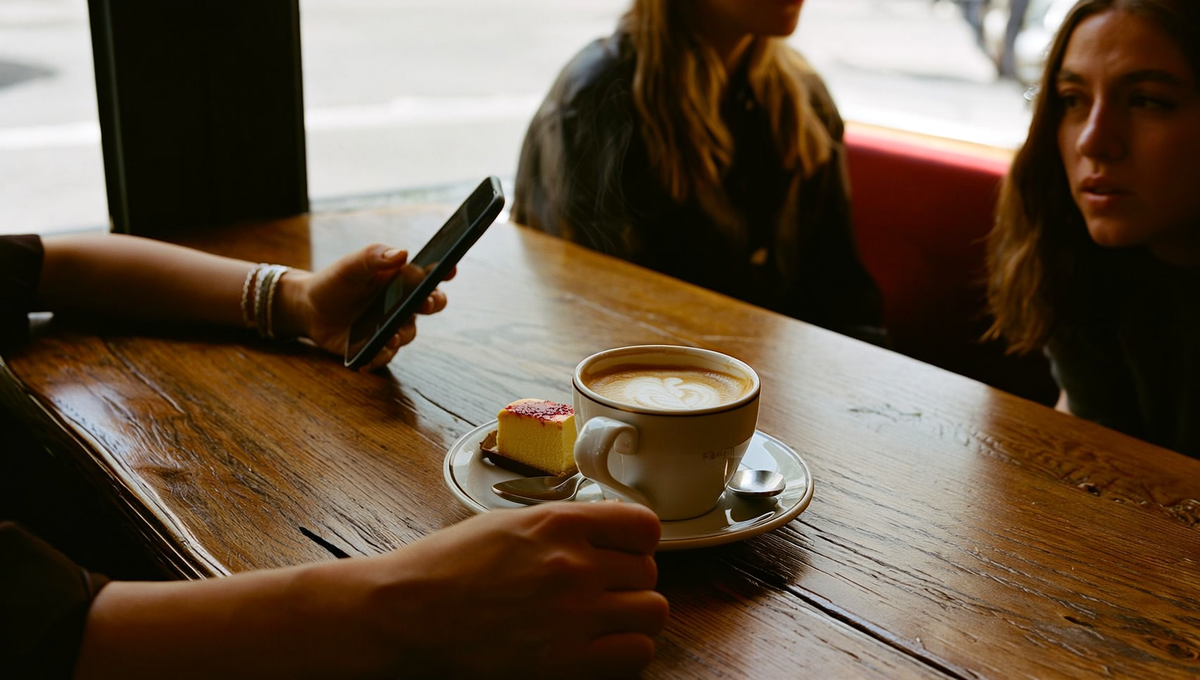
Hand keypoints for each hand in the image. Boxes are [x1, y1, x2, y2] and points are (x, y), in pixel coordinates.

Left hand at [278, 244, 453, 370]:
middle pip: (430, 305)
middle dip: (433, 303)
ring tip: (389, 335)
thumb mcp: (352, 265)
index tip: (450, 269)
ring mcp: (392, 327)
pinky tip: (369, 357)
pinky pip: (385, 355)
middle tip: (425, 302)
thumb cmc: (336, 282)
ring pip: (407, 333)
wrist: (310, 309)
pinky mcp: (377, 347)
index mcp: (401, 280)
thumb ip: (375, 256)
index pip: (429, 275)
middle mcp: (403, 304)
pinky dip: (379, 357)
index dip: (444, 271)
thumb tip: (402, 254)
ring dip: (401, 335)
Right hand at [344, 502, 668, 677]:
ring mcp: (573, 614)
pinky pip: (637, 653)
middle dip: (630, 582)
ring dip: (633, 618)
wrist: (404, 615)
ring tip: (604, 622)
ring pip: (653, 612)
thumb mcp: (507, 524)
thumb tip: (606, 539)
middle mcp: (573, 564)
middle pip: (648, 571)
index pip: (644, 525)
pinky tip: (597, 649)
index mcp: (558, 522)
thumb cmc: (445, 568)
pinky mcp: (567, 662)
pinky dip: (625, 653)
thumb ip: (562, 528)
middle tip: (603, 593)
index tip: (626, 554)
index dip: (638, 543)